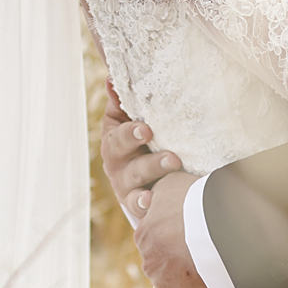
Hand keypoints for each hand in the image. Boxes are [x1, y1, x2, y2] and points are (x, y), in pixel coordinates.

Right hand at [100, 81, 184, 219]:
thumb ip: (122, 100)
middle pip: (131, 167)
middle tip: (173, 158)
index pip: (118, 138)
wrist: (142, 173)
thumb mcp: (127, 118)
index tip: (147, 129)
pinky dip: (146, 208)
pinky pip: (140, 210)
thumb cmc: (138, 138)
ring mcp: (128, 189)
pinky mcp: (138, 206)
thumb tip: (112, 77)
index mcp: (115, 143)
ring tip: (175, 174)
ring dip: (155, 182)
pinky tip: (155, 204)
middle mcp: (118, 167)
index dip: (131, 134)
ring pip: (138, 189)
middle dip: (151, 162)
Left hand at [133, 169, 218, 287]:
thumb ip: (158, 194)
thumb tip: (152, 197)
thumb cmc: (201, 201)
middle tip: (198, 256)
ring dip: (178, 284)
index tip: (186, 238)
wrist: (226, 227)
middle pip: (158, 265)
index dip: (169, 239)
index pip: (151, 241)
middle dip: (174, 262)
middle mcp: (150, 261)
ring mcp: (165, 285)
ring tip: (202, 277)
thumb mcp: (171, 184)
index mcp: (145, 234)